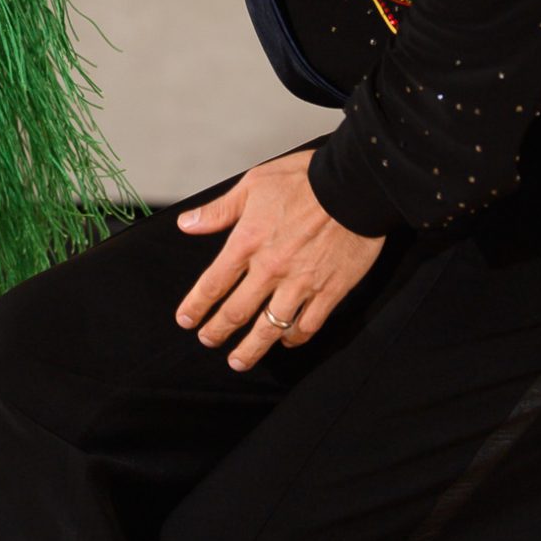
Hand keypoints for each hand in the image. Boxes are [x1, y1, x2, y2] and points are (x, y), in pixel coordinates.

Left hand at [174, 151, 383, 369]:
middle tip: (208, 341)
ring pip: (269, 328)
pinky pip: (308, 325)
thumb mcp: (253, 184)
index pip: (213, 284)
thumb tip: (187, 224)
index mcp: (247, 242)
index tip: (186, 319)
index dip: (196, 306)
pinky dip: (294, 338)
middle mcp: (270, 268)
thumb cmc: (304, 179)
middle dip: (217, 331)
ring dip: (251, 349)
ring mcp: (301, 284)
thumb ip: (219, 211)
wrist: (354, 186)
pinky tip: (286, 341)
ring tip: (239, 361)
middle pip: (236, 312)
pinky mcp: (329, 291)